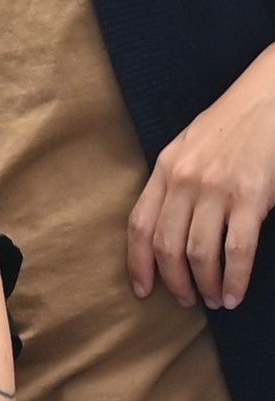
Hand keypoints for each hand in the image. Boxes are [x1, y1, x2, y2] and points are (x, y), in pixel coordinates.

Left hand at [129, 48, 274, 308]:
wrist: (271, 98)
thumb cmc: (233, 126)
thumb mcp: (189, 148)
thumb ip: (175, 183)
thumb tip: (169, 227)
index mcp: (165, 169)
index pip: (140, 224)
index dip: (138, 262)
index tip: (142, 289)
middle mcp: (184, 181)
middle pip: (166, 245)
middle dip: (173, 281)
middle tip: (185, 301)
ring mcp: (217, 190)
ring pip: (199, 252)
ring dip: (205, 285)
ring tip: (214, 301)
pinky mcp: (251, 197)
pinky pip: (237, 250)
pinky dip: (235, 278)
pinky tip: (235, 294)